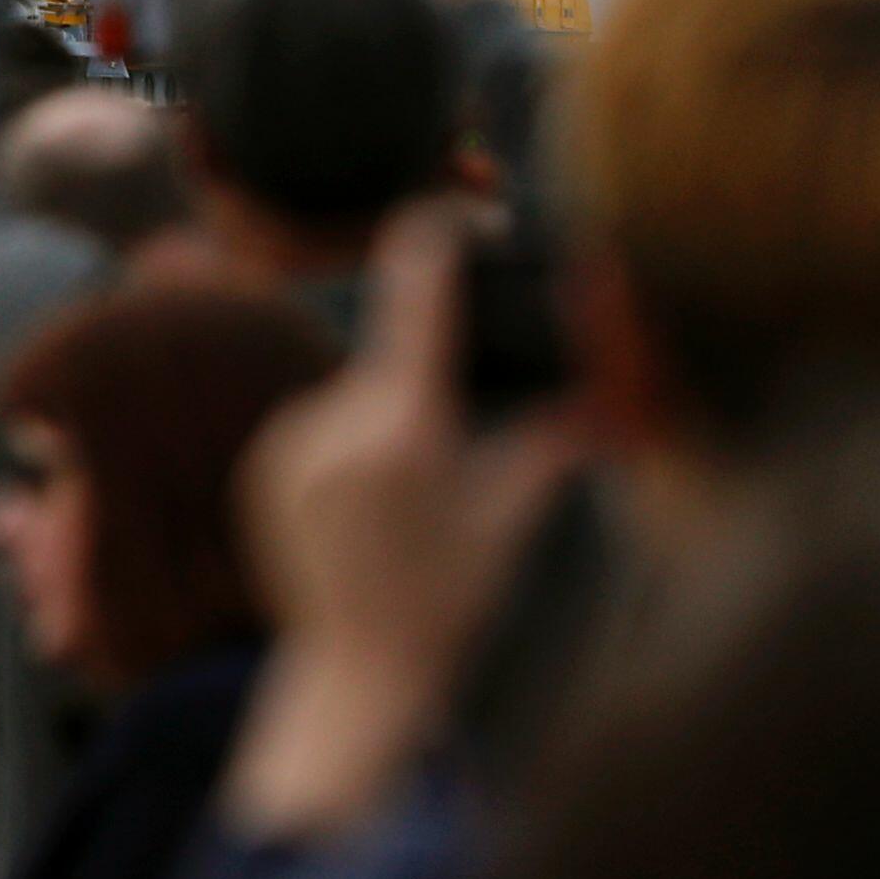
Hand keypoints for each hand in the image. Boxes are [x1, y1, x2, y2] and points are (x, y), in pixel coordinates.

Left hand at [218, 200, 581, 844]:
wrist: (358, 667)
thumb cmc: (450, 597)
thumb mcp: (512, 516)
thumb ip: (556, 443)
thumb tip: (614, 396)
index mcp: (404, 428)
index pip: (420, 308)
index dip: (436, 251)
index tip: (449, 210)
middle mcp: (334, 422)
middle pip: (399, 368)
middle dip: (434, 396)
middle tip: (448, 475)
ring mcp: (291, 442)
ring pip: (361, 403)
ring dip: (394, 433)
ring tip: (406, 517)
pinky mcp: (266, 464)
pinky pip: (323, 431)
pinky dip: (355, 455)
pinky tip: (372, 519)